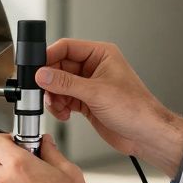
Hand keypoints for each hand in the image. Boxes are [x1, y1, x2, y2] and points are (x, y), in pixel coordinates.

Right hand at [35, 39, 182, 176]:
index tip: (36, 69)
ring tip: (59, 107)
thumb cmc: (136, 109)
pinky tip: (65, 114)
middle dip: (50, 82)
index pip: (67, 47)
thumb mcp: (96, 92)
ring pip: (59, 85)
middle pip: (59, 67)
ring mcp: (89, 85)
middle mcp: (94, 68)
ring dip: (54, 97)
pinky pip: (64, 99)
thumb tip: (43, 74)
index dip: (49, 56)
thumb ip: (66, 83)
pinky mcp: (86, 101)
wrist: (145, 135)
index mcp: (101, 55)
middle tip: (46, 93)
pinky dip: (59, 107)